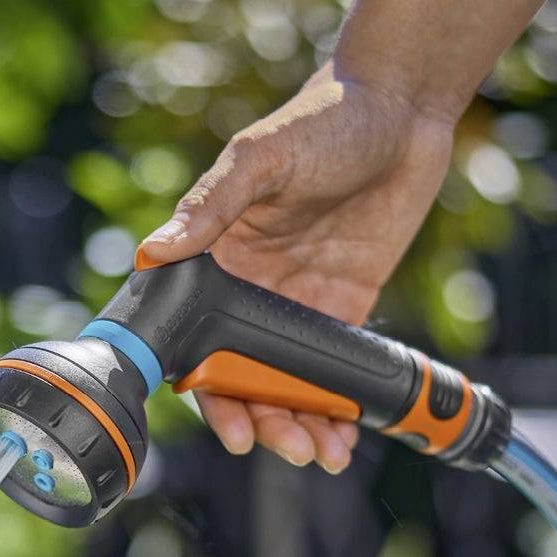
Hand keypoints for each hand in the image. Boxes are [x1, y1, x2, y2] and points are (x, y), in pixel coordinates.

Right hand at [137, 64, 456, 473]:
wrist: (404, 103)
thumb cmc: (325, 116)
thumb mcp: (261, 158)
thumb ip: (209, 205)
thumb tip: (152, 250)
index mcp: (214, 264)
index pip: (194, 345)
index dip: (205, 392)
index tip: (229, 422)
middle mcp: (246, 296)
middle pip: (239, 380)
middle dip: (258, 421)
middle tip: (278, 445)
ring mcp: (293, 308)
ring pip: (284, 387)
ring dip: (297, 426)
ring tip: (319, 454)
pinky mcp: (341, 311)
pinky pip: (331, 372)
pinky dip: (336, 410)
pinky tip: (345, 437)